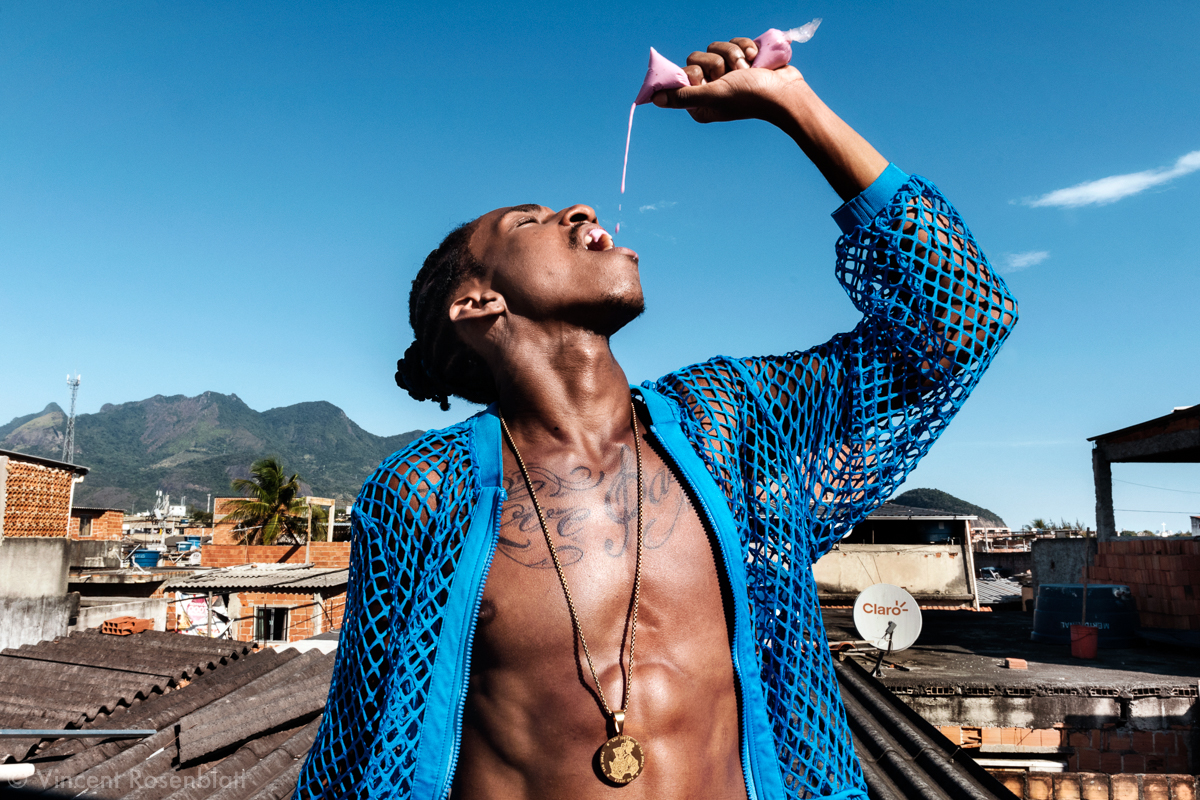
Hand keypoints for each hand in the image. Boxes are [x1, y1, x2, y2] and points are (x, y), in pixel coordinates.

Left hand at [652, 37, 806, 124]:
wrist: (785, 91)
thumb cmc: (749, 97)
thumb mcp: (713, 96)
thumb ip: (683, 96)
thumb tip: (655, 99)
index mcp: (699, 103)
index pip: (682, 75)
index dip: (694, 72)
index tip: (707, 79)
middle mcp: (710, 88)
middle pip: (696, 57)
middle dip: (717, 62)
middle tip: (730, 75)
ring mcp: (727, 74)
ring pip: (715, 47)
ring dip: (733, 54)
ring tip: (746, 69)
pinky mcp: (741, 60)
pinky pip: (733, 41)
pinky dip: (745, 47)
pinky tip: (756, 60)